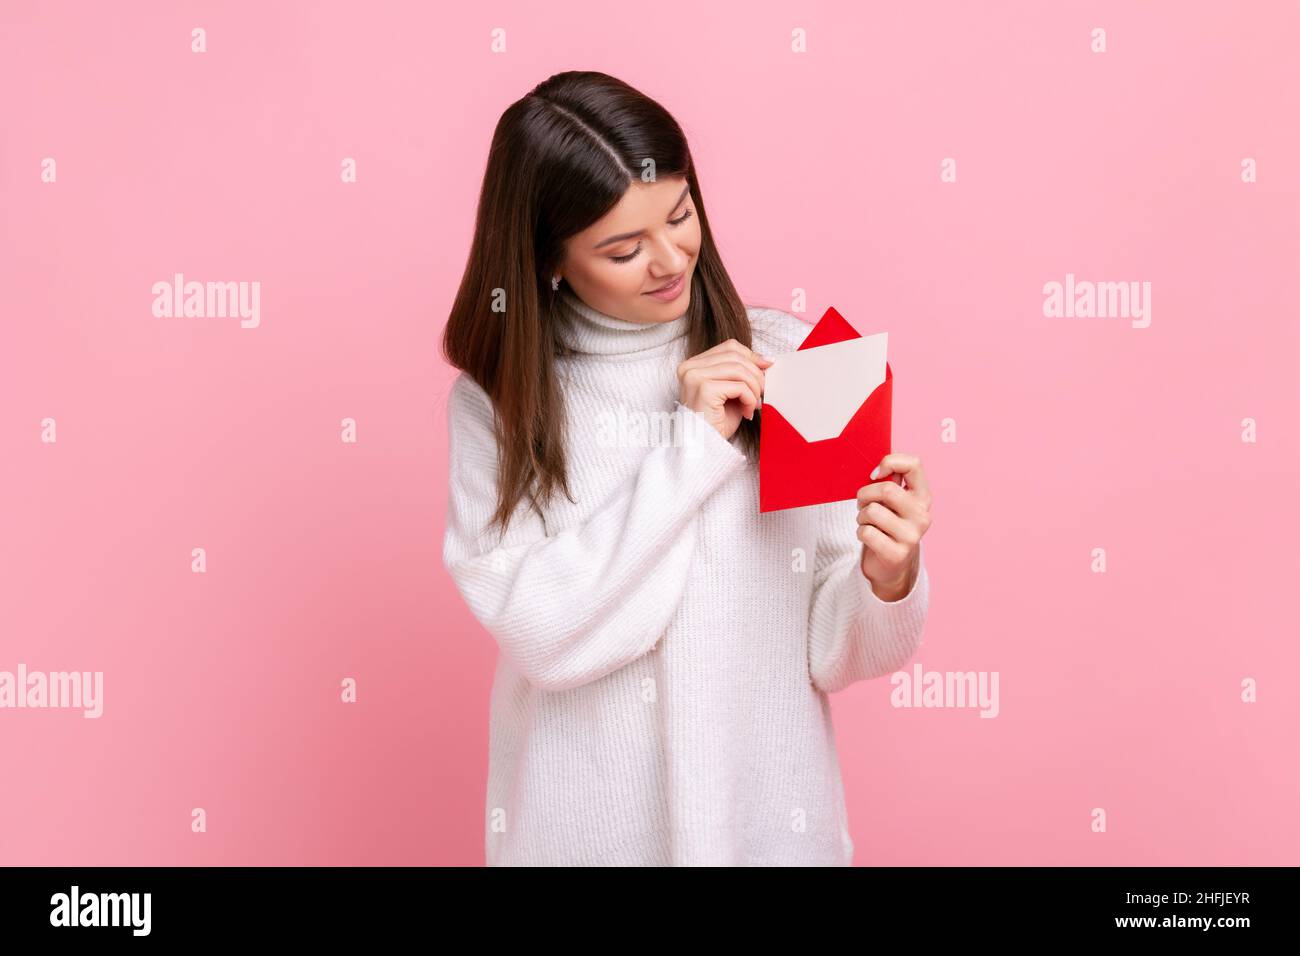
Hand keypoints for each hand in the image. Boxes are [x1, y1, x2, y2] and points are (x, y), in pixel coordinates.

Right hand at [677, 338, 773, 439]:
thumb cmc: (716, 423)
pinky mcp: (704, 389)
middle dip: (756, 373)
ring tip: (755, 405)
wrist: (703, 448)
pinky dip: (750, 399)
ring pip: (739, 370)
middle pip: (735, 356)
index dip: (751, 355)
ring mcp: (694, 377)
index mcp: (693, 365)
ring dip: (754, 388)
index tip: (768, 366)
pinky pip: (739, 386)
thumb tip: (766, 360)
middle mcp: (690, 368)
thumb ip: (741, 374)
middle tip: (764, 392)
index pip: (729, 347)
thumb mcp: (730, 391)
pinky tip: (747, 413)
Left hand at [855, 453, 932, 600]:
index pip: (914, 464)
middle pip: (887, 489)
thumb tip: (877, 469)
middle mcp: (922, 516)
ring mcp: (911, 536)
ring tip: (867, 523)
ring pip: (872, 511)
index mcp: (923, 497)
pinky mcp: (896, 554)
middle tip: (863, 504)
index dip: (889, 462)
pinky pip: (866, 532)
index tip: (875, 475)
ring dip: (861, 516)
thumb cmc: (887, 525)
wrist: (891, 565)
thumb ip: (890, 481)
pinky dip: (860, 532)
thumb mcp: (893, 501)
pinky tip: (868, 538)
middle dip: (865, 494)